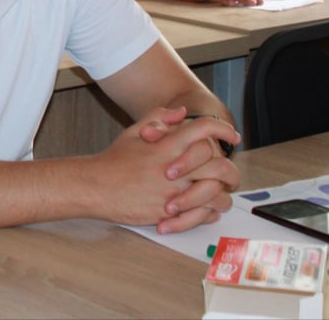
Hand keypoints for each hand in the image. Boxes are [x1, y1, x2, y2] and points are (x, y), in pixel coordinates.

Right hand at [95, 107, 239, 231]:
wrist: (96, 187)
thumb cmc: (114, 160)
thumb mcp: (134, 132)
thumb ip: (159, 118)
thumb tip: (181, 112)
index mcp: (168, 145)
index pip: (204, 130)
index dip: (223, 130)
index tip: (233, 136)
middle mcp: (174, 168)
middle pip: (220, 166)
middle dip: (231, 170)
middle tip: (230, 173)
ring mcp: (174, 192)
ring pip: (217, 195)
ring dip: (222, 195)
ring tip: (218, 194)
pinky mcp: (170, 213)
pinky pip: (203, 215)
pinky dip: (209, 213)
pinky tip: (206, 209)